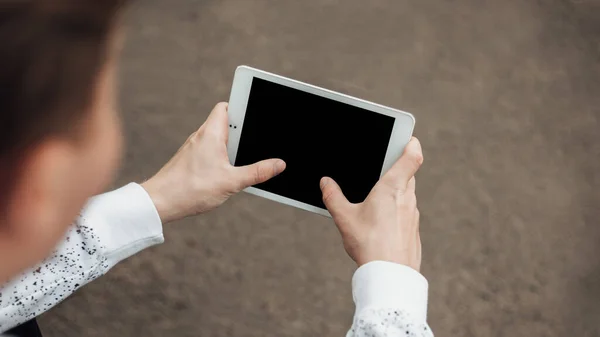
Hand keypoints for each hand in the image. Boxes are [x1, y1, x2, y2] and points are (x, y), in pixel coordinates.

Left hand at [142, 102, 285, 222]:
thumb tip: (278, 165)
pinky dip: (220, 157)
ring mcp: (193, 149)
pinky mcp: (189, 161)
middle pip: (224, 123)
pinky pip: (209, 151)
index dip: (240, 105)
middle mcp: (200, 137)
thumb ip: (257, 172)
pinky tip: (225, 173)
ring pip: (216, 139)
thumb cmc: (190, 189)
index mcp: (211, 134)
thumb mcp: (231, 181)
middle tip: (253, 143)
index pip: (225, 107)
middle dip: (240, 131)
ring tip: (241, 161)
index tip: (254, 110)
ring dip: (230, 146)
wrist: (160, 203)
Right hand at [320, 137, 422, 270]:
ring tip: (375, 202)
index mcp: (393, 187)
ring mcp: (413, 215)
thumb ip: (333, 196)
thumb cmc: (369, 244)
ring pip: (407, 195)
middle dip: (396, 171)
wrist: (389, 275)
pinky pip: (406, 213)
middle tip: (380, 172)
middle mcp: (407, 198)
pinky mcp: (413, 230)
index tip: (408, 138)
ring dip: (395, 193)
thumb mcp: (344, 218)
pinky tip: (381, 225)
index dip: (412, 144)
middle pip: (408, 175)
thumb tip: (326, 183)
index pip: (412, 157)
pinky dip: (396, 212)